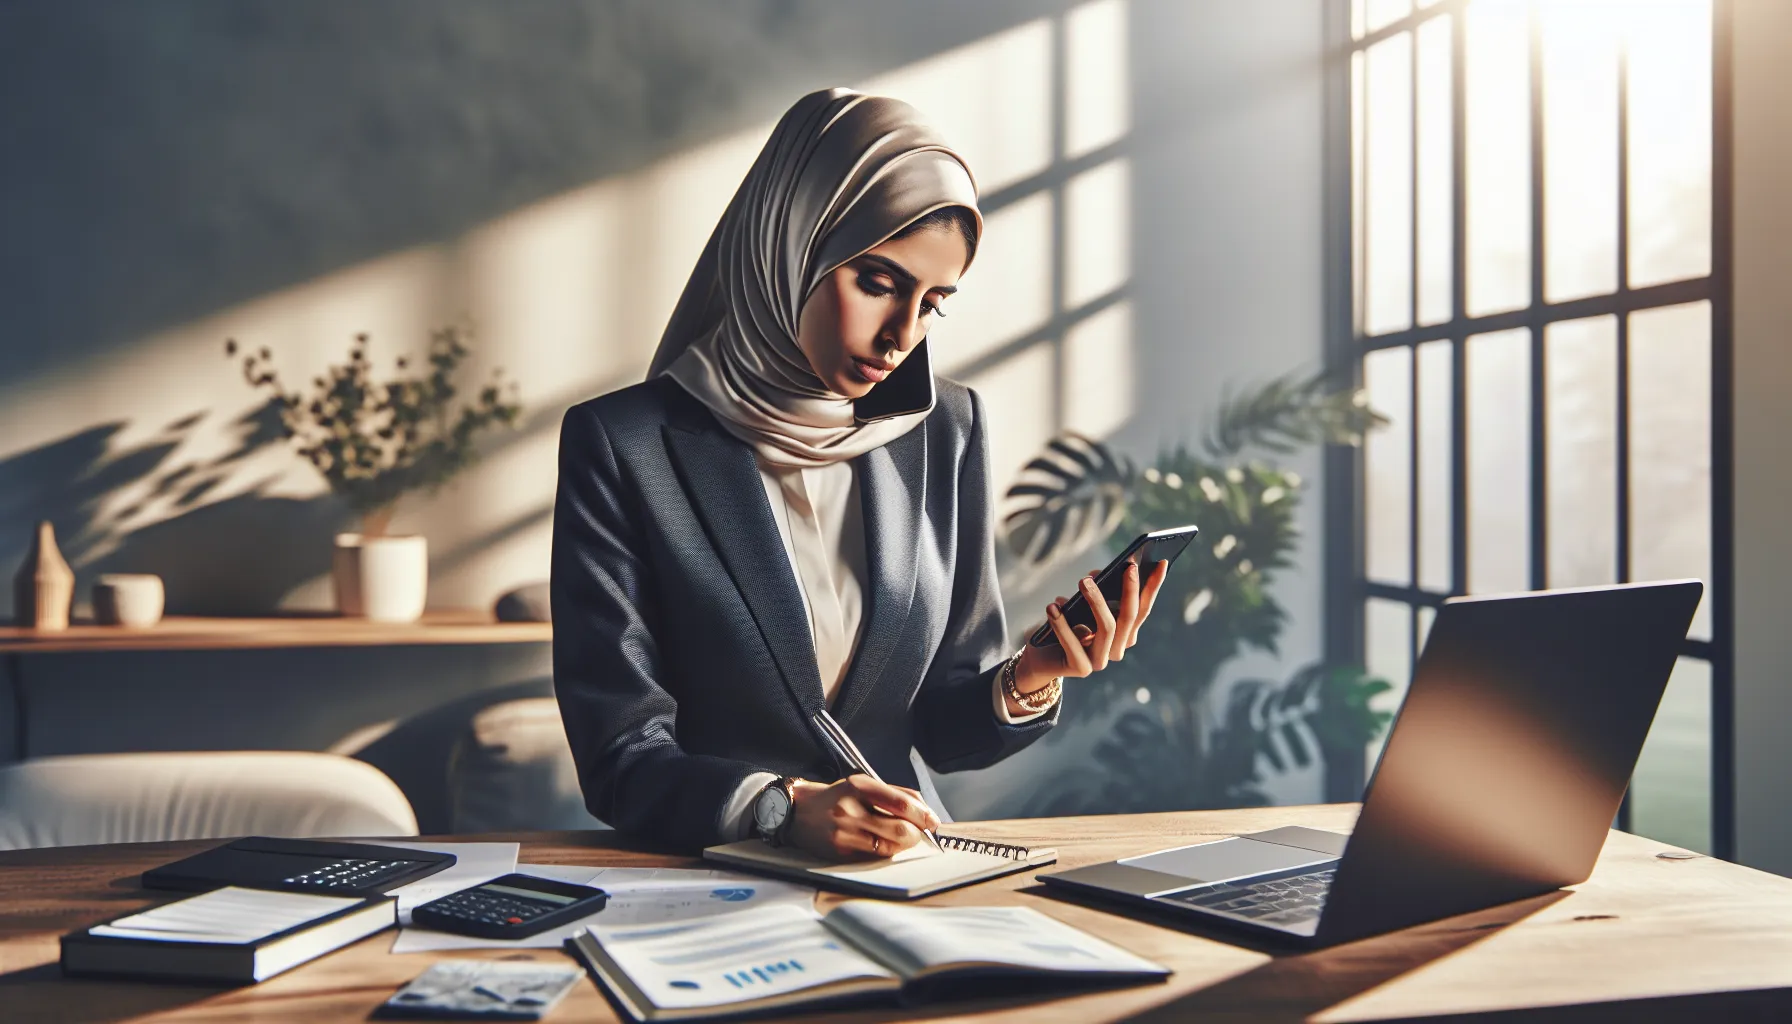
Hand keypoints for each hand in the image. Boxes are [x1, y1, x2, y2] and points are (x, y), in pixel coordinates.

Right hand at [785, 775, 941, 861]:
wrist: (797, 811)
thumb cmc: (836, 797)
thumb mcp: (862, 783)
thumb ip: (893, 793)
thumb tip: (924, 808)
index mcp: (859, 786)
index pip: (900, 803)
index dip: (922, 814)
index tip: (933, 821)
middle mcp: (851, 809)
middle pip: (899, 829)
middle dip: (917, 833)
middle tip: (922, 833)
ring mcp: (845, 832)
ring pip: (889, 846)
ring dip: (904, 845)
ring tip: (906, 839)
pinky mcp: (841, 851)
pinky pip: (874, 856)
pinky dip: (887, 851)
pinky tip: (886, 844)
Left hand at [1015, 558, 1168, 691]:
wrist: (1039, 657)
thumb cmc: (1064, 624)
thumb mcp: (1079, 603)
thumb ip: (1094, 590)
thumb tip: (1097, 575)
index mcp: (1124, 634)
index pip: (1143, 608)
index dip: (1153, 586)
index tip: (1162, 562)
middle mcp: (1117, 649)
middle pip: (1129, 617)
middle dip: (1131, 589)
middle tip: (1128, 566)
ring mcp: (1101, 661)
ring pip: (1108, 627)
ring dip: (1096, 601)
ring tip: (1083, 580)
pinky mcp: (1080, 668)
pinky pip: (1074, 643)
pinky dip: (1062, 623)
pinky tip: (1053, 605)